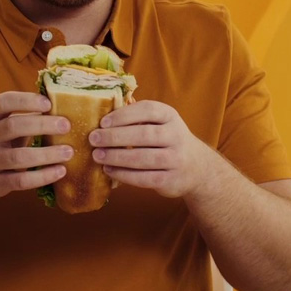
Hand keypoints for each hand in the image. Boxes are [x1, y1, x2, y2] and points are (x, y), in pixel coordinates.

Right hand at [0, 92, 72, 201]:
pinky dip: (43, 176)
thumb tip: (59, 107)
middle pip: (12, 127)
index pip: (2, 102)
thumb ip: (21, 118)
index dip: (25, 100)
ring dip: (47, 154)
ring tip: (68, 152)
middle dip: (42, 125)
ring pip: (18, 157)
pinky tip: (59, 171)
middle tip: (66, 125)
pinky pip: (21, 181)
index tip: (48, 103)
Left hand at [88, 100, 215, 198]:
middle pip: (143, 134)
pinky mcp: (171, 180)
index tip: (103, 122)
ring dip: (116, 157)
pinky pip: (144, 178)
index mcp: (170, 116)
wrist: (196, 167)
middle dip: (115, 137)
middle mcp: (176, 135)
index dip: (123, 115)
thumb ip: (137, 116)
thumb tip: (103, 110)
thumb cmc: (166, 140)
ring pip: (142, 158)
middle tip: (93, 139)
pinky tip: (109, 170)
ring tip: (97, 156)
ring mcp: (176, 159)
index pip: (147, 110)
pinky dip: (123, 174)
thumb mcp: (160, 123)